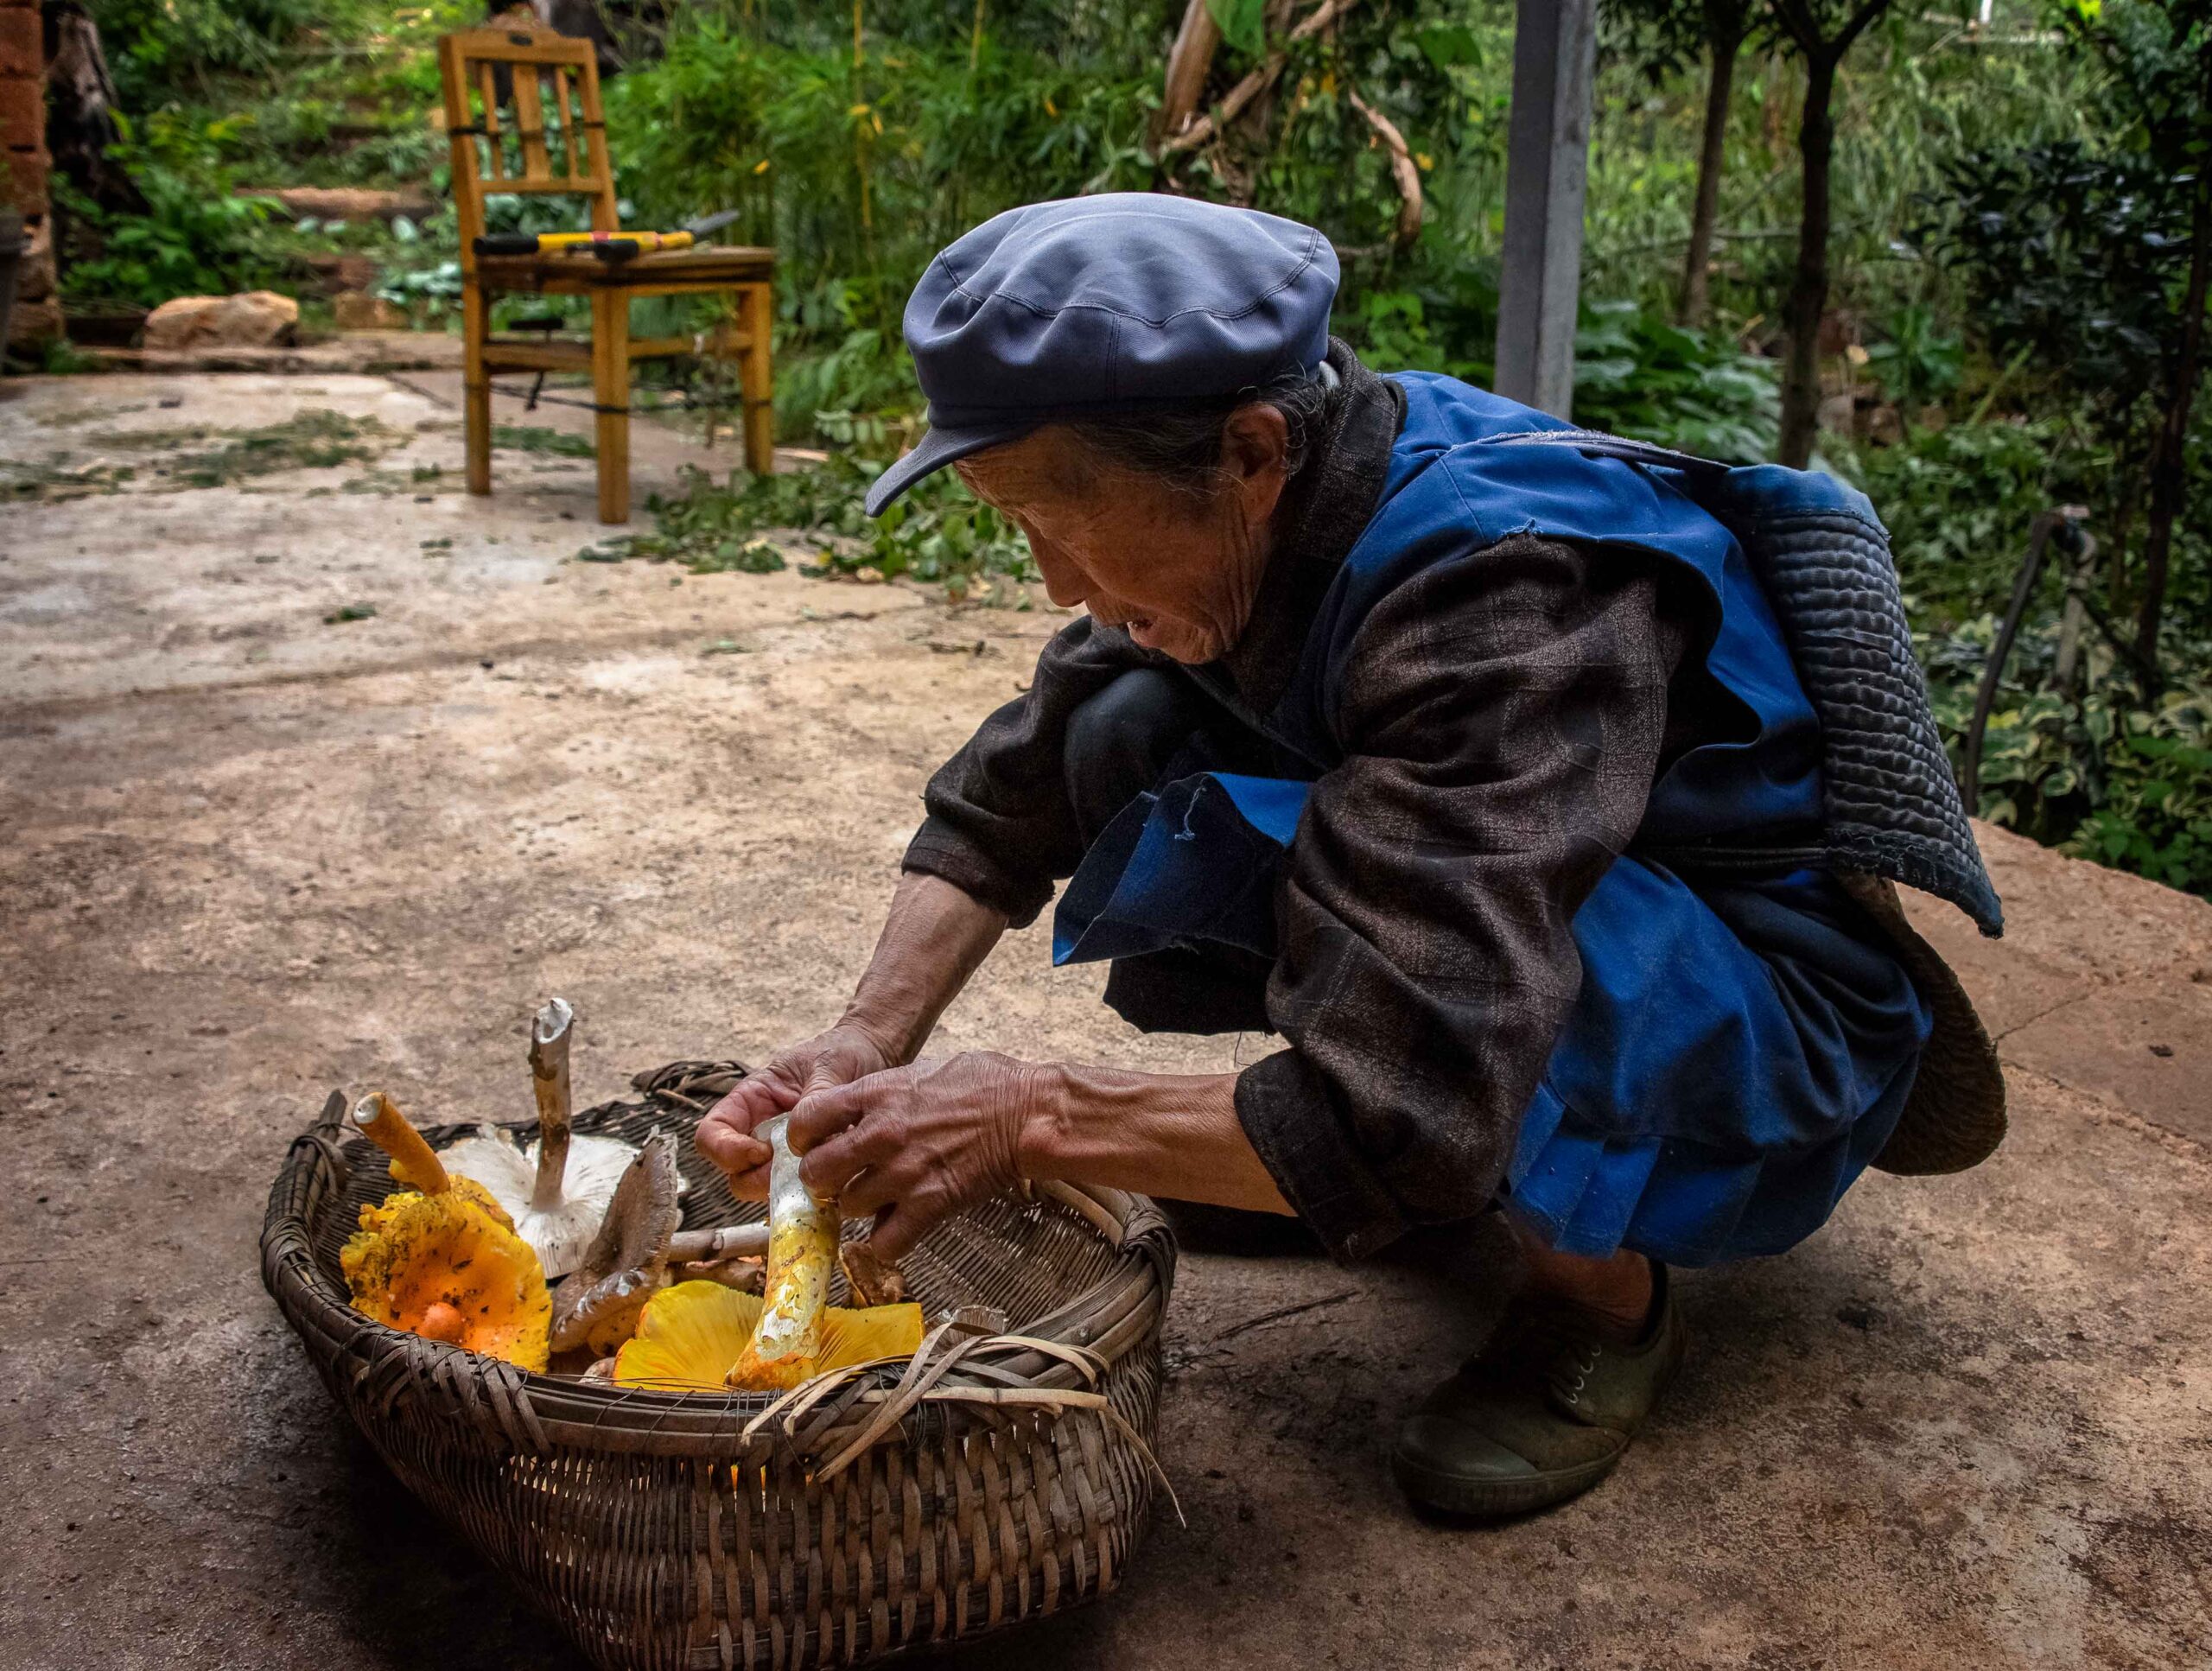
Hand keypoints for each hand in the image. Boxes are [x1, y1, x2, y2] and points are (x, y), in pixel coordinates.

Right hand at [695, 1021, 902, 1198]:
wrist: (876, 1057)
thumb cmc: (844, 1053)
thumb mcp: (830, 1065)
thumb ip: (817, 1096)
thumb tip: (806, 1133)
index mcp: (751, 1101)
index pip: (710, 1135)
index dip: (725, 1151)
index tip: (761, 1151)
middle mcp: (760, 1132)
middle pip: (734, 1174)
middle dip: (758, 1180)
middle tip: (797, 1170)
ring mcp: (783, 1156)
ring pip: (764, 1191)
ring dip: (787, 1191)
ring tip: (824, 1173)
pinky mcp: (810, 1171)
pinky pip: (799, 1196)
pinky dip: (812, 1197)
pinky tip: (838, 1184)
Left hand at [787, 1051, 1047, 1260]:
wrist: (1028, 1113)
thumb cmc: (986, 1083)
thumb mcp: (922, 1070)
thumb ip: (885, 1093)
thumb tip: (862, 1107)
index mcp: (877, 1094)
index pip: (807, 1118)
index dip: (802, 1136)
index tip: (811, 1143)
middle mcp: (882, 1134)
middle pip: (817, 1172)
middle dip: (822, 1180)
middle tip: (838, 1179)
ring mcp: (904, 1173)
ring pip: (849, 1207)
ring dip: (858, 1208)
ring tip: (876, 1200)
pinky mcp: (930, 1206)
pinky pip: (885, 1243)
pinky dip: (886, 1242)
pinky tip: (897, 1228)